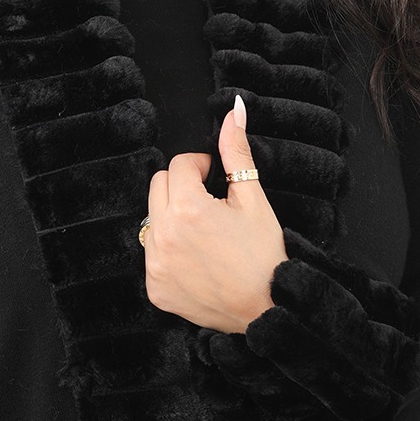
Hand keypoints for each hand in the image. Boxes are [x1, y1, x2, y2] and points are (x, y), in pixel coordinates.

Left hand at [143, 96, 288, 332]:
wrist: (267, 308)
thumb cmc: (264, 254)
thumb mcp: (253, 199)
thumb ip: (237, 154)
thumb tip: (233, 112)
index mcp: (187, 209)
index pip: (180, 164)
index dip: (202, 166)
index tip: (216, 180)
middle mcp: (163, 235)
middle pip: (159, 185)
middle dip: (183, 186)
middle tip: (211, 204)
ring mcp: (155, 264)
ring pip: (152, 219)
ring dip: (173, 218)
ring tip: (205, 233)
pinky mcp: (155, 287)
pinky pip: (152, 254)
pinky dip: (170, 251)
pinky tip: (198, 259)